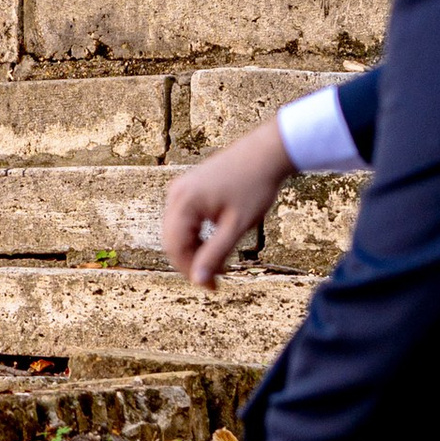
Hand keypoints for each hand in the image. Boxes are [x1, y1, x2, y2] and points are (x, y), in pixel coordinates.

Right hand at [161, 120, 293, 289]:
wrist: (266, 152)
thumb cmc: (255, 186)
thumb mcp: (236, 226)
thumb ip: (215, 255)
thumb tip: (199, 282)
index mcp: (183, 203)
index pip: (176, 249)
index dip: (192, 272)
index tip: (213, 288)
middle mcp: (175, 194)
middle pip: (173, 241)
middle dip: (192, 262)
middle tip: (217, 278)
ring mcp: (181, 189)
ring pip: (178, 232)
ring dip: (195, 250)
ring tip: (220, 261)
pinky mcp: (189, 187)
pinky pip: (184, 219)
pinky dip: (197, 235)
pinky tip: (215, 242)